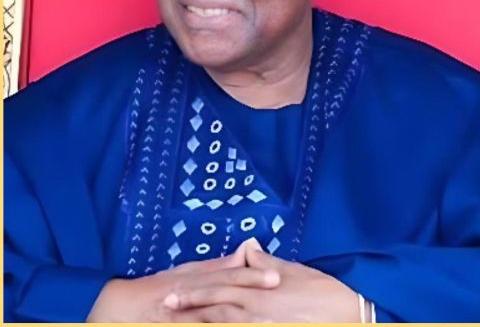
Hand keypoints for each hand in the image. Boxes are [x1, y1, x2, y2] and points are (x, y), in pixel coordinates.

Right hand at [87, 239, 278, 321]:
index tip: (276, 278)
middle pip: (222, 302)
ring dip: (235, 324)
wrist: (113, 310)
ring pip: (212, 322)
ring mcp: (179, 319)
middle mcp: (188, 300)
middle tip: (275, 311)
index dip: (251, 278)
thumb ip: (215, 266)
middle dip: (248, 303)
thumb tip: (246, 251)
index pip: (227, 279)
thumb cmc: (153, 290)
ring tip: (263, 326)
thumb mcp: (184, 273)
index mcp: (193, 282)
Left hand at [164, 241, 361, 321]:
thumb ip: (267, 263)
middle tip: (163, 310)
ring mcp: (261, 325)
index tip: (172, 292)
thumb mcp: (296, 271)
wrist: (349, 314)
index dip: (194, 291)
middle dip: (187, 310)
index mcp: (261, 289)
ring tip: (175, 324)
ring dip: (199, 323)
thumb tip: (248, 249)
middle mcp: (256, 309)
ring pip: (222, 325)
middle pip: (213, 309)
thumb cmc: (325, 292)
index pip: (220, 288)